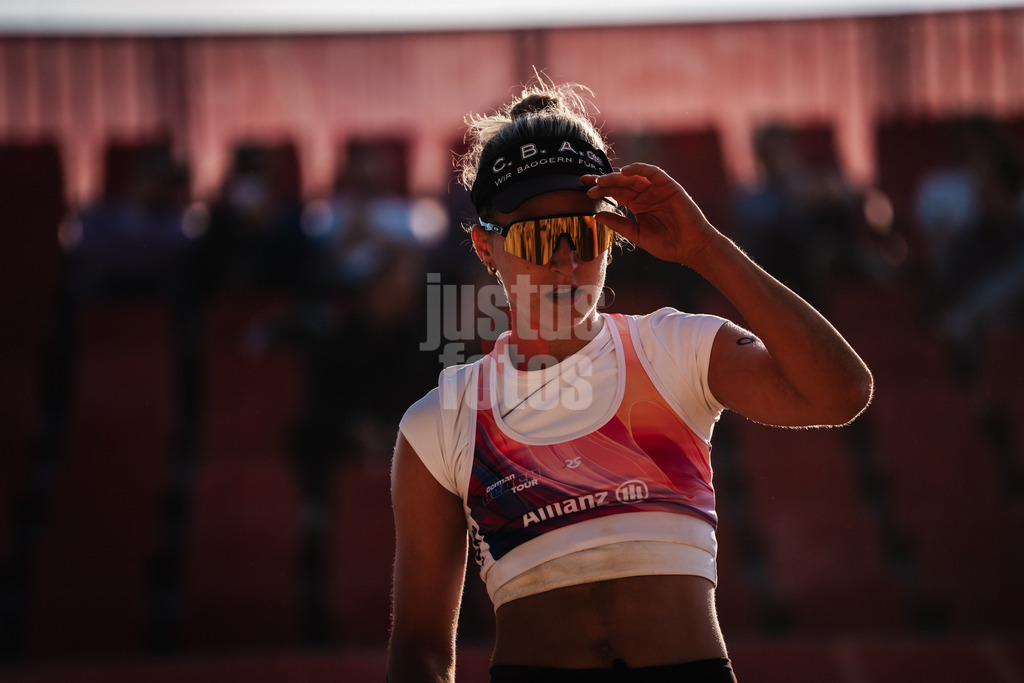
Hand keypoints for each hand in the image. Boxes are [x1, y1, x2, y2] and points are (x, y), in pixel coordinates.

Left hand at [583, 163, 719, 267]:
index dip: (600, 190)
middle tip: (587, 183)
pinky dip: (639, 169)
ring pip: (633, 177)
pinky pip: (653, 172)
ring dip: (617, 177)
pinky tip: (625, 171)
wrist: (691, 247)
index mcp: (637, 204)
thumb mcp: (636, 234)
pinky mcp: (669, 185)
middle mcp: (646, 194)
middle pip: (621, 183)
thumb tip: (596, 215)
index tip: (584, 190)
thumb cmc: (667, 244)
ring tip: (601, 180)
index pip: (615, 193)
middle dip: (603, 181)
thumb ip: (618, 224)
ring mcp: (657, 188)